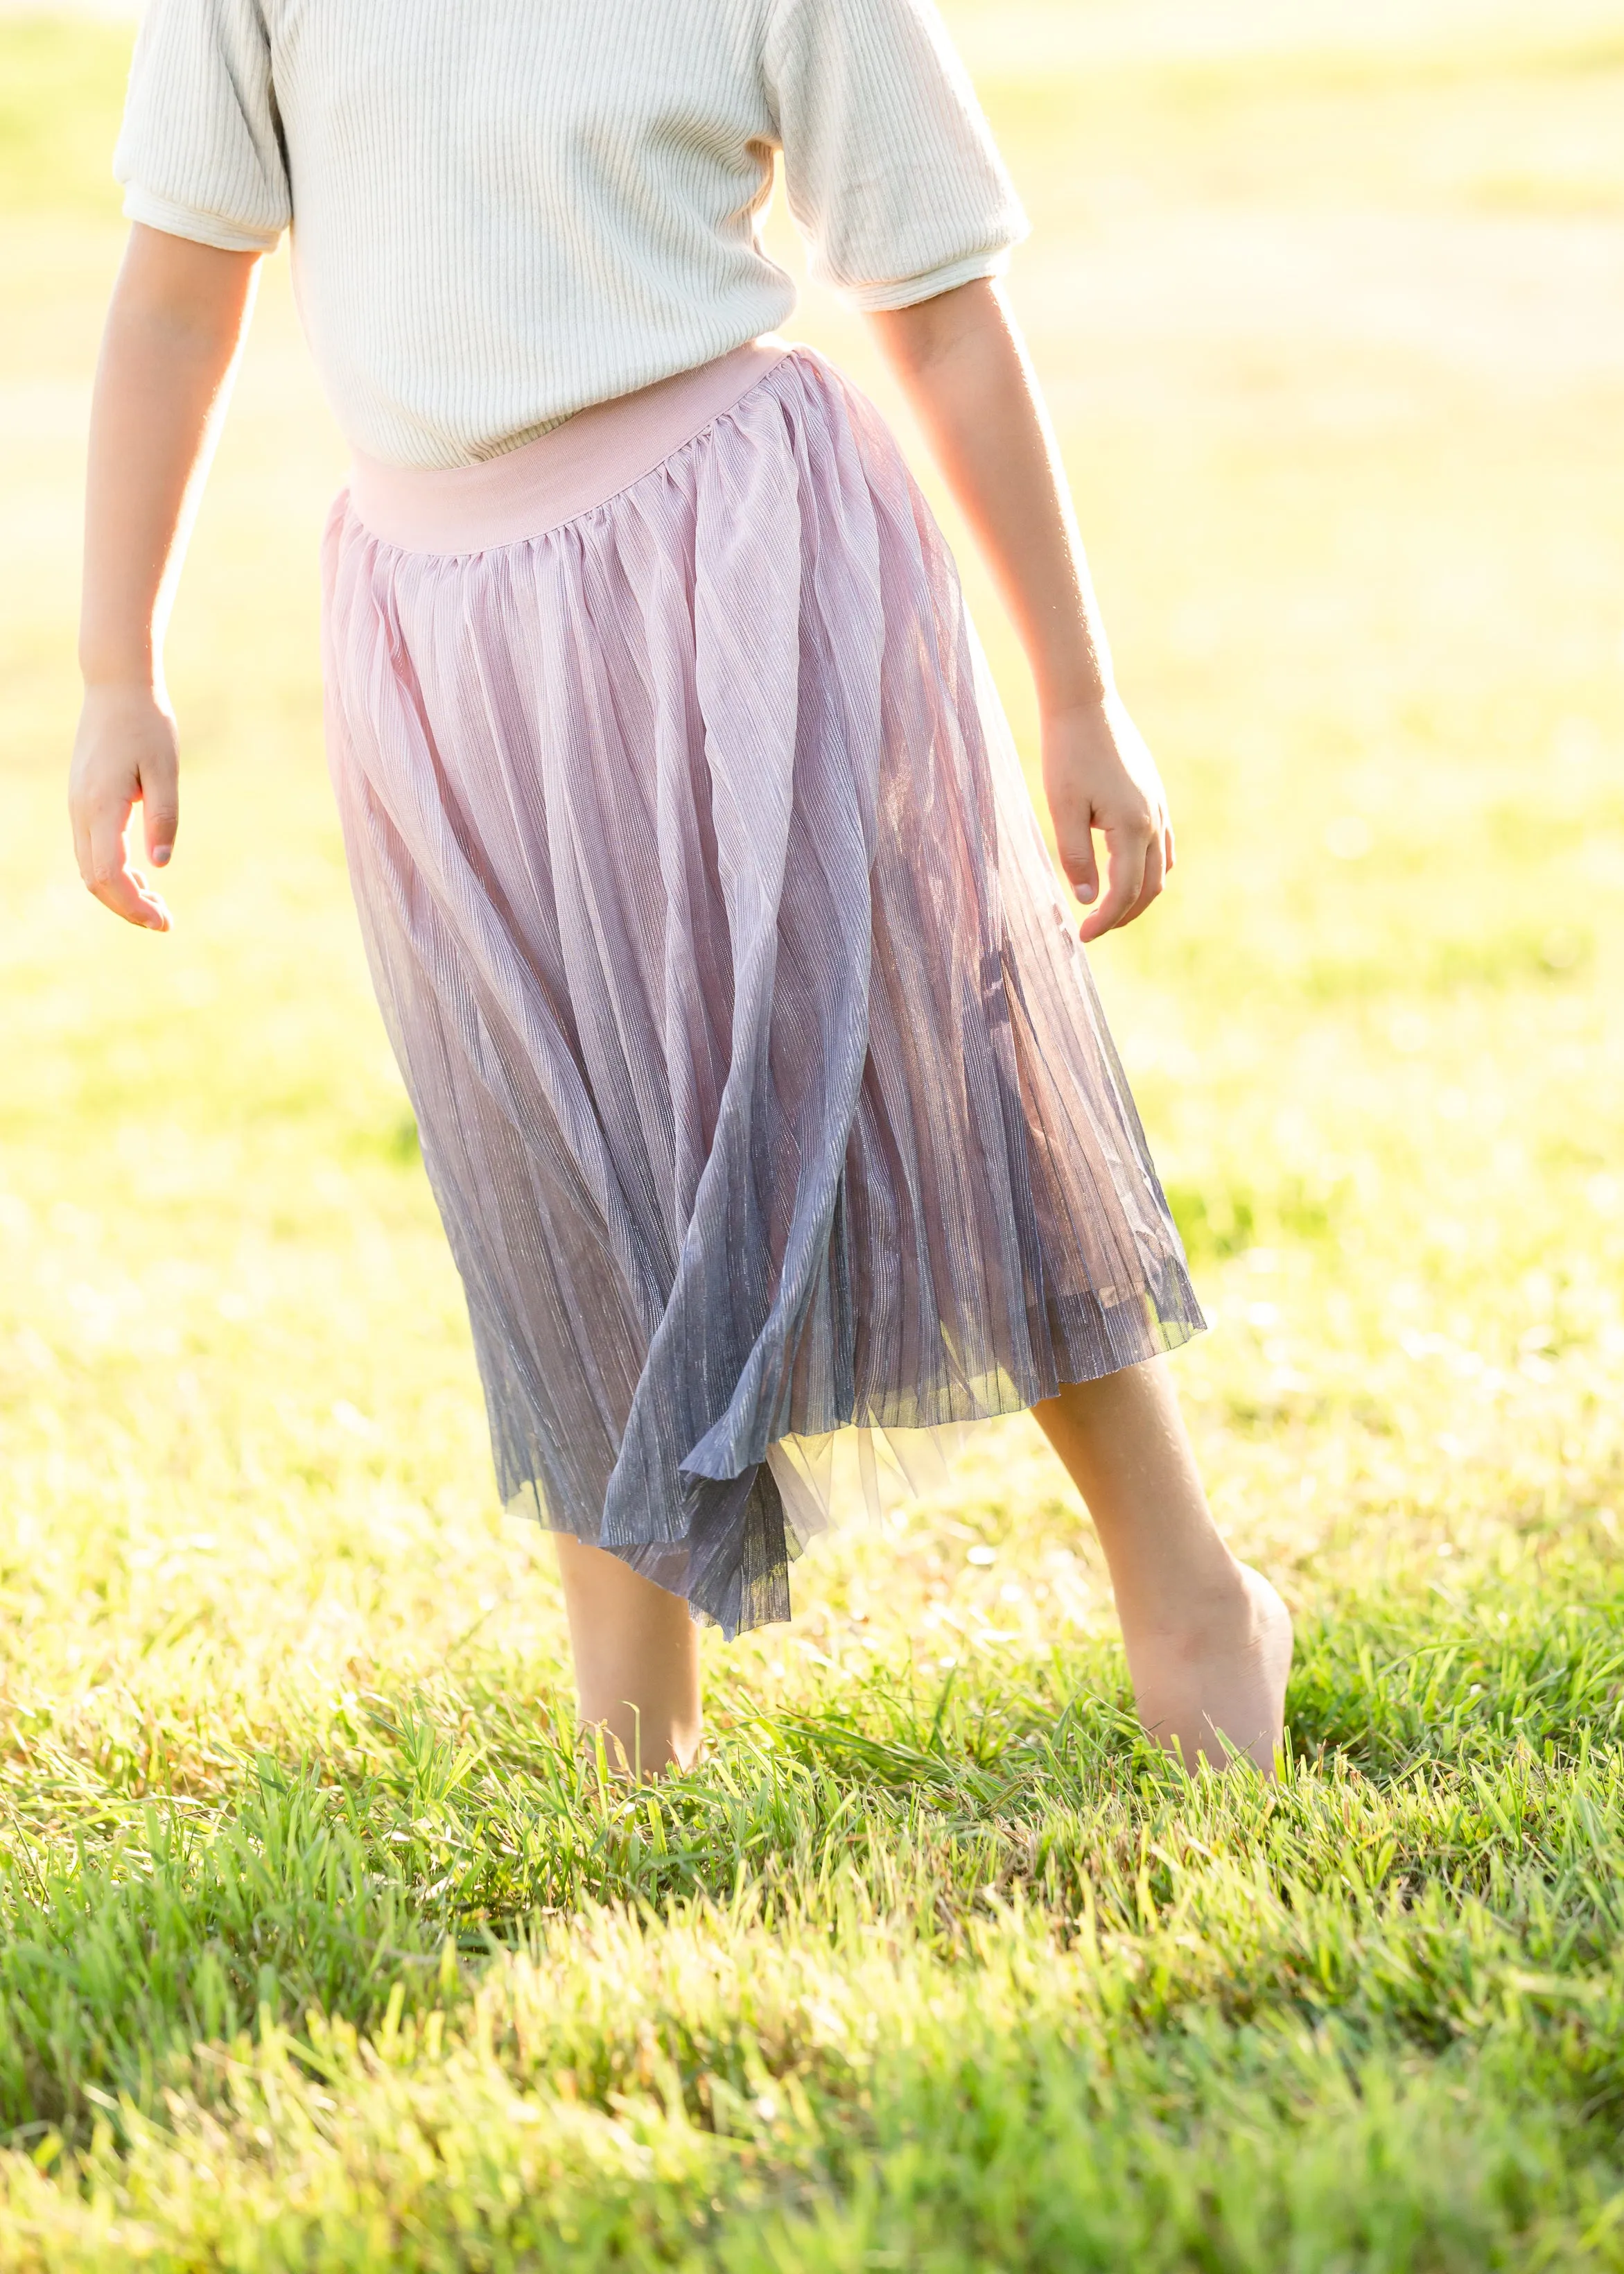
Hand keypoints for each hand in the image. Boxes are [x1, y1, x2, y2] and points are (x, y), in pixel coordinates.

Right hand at [68, 681, 177, 930]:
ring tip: (158, 904)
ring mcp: (78, 806)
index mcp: (102, 806)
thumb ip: (163, 816)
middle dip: (128, 908)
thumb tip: (161, 863)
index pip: (109, 875)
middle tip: (166, 921)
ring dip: (120, 892)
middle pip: (95, 880)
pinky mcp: (82, 801)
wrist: (117, 687)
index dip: (134, 906)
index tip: (164, 922)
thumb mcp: (165, 769)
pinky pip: (90, 850)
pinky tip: (142, 876)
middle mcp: (82, 810)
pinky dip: (113, 872)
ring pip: (89, 868)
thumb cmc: (147, 724)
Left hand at [1041, 692, 1173, 940]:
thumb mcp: (1063, 809)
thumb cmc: (1068, 754)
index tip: (1082, 937)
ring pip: (1161, 868)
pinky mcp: (1155, 795)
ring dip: (1140, 894)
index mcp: (1132, 828)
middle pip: (1149, 887)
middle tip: (1094, 929)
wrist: (1085, 703)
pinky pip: (1163, 844)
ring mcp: (1159, 807)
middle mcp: (1154, 820)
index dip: (1104, 920)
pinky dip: (1150, 868)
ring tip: (1110, 907)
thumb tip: (1087, 899)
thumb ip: (1076, 857)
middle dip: (1124, 914)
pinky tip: (1128, 872)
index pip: (1124, 892)